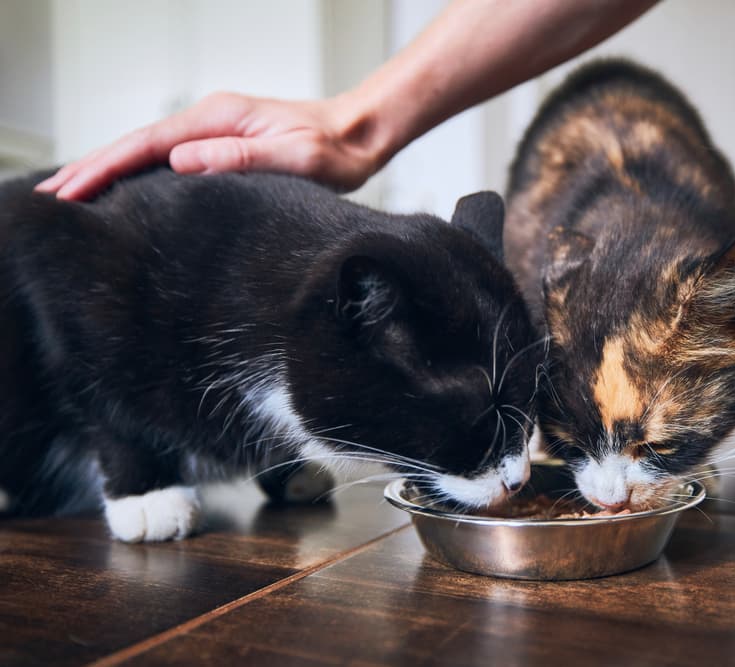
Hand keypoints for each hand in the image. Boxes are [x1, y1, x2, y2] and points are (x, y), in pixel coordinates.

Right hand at [35, 92, 385, 199]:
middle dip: (90, 167)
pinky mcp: (225, 143)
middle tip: (49, 196)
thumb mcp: (294, 156)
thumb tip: (181, 161)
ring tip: (73, 192)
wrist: (359, 134)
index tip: (69, 190)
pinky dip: (138, 170)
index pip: (146, 144)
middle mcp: (210, 119)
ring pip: (148, 149)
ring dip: (109, 169)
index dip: (103, 167)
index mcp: (218, 119)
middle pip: (136, 143)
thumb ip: (241, 157)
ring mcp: (215, 130)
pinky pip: (168, 156)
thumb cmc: (335, 150)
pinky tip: (126, 187)